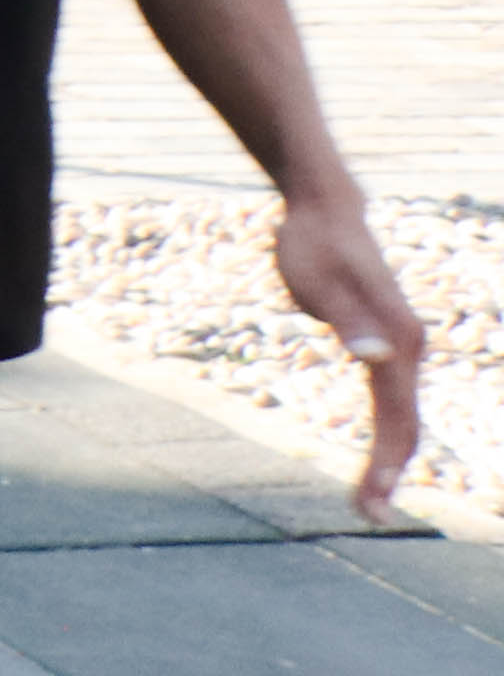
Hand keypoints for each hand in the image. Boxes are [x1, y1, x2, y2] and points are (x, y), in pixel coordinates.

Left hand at [279, 189, 430, 514]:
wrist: (324, 208)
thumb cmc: (315, 243)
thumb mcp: (319, 280)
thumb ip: (347, 319)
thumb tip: (373, 358)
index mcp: (399, 342)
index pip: (398, 418)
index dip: (385, 463)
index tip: (371, 502)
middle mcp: (409, 349)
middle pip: (406, 425)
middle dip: (388, 472)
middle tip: (365, 514)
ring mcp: (401, 348)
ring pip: (402, 416)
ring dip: (389, 459)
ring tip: (365, 498)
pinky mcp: (385, 345)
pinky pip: (392, 401)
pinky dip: (387, 434)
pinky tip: (375, 459)